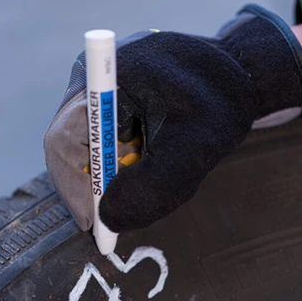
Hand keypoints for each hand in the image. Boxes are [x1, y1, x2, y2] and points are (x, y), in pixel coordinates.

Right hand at [44, 5, 301, 232]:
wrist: (238, 76)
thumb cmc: (220, 106)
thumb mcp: (195, 149)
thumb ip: (153, 186)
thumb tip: (108, 217)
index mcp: (105, 77)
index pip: (64, 139)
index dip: (73, 187)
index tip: (93, 224)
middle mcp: (91, 79)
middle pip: (70, 148)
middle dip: (93, 188)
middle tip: (117, 221)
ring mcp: (96, 90)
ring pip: (86, 150)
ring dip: (111, 178)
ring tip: (154, 179)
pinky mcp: (108, 103)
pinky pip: (102, 144)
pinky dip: (121, 168)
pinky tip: (153, 166)